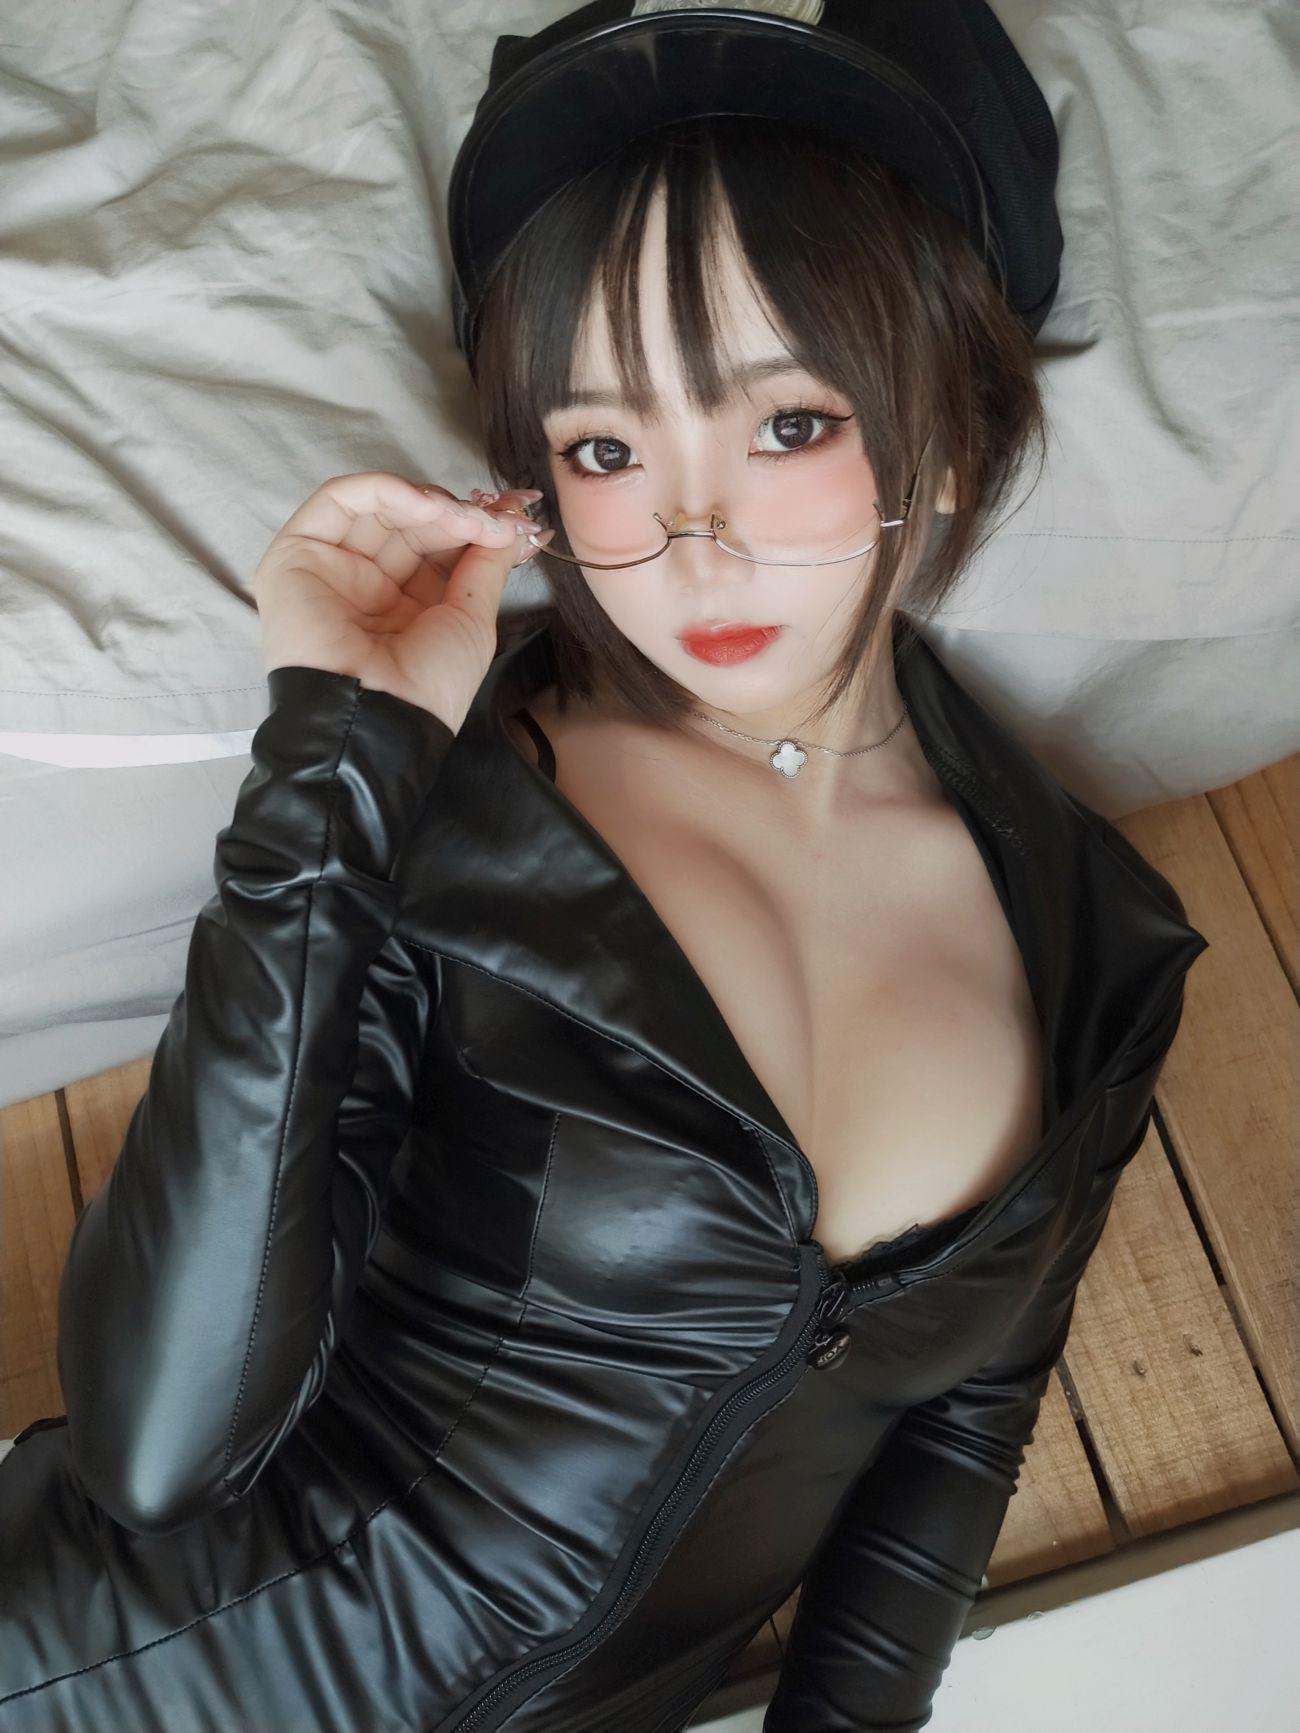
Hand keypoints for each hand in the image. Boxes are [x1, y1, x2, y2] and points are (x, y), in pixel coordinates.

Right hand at [251, 472, 554, 733]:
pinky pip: (338, 501)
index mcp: (404, 606)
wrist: (377, 716)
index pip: (435, 545)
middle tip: (495, 518)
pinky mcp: (296, 553)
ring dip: (428, 502)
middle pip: (410, 523)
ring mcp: (330, 567)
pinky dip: (386, 491)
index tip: (516, 513)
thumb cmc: (428, 684)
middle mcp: (365, 584)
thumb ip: (486, 564)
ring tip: (465, 517)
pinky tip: (426, 505)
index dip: (473, 524)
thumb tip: (514, 521)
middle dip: (457, 512)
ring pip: (378, 506)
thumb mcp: (472, 620)